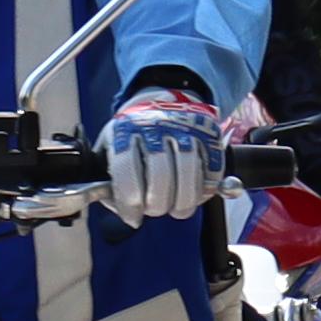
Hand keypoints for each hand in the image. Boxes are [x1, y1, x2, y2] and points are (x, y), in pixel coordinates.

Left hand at [99, 88, 224, 224]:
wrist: (161, 103)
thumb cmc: (133, 135)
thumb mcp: (109, 150)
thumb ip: (108, 184)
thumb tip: (124, 212)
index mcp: (124, 131)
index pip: (126, 171)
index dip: (130, 203)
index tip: (133, 217)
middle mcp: (155, 126)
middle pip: (160, 177)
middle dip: (157, 205)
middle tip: (154, 210)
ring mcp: (185, 128)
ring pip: (189, 174)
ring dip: (183, 203)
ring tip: (176, 209)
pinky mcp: (209, 133)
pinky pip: (212, 171)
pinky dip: (205, 190)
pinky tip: (193, 193)